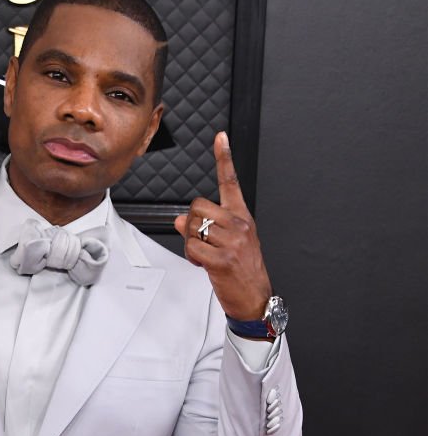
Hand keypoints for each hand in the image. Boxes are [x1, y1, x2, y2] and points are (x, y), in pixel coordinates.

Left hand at [174, 132, 271, 320]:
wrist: (255, 297)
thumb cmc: (244, 270)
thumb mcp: (229, 243)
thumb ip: (207, 227)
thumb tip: (180, 220)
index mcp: (242, 217)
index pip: (231, 182)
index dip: (224, 158)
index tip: (220, 138)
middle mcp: (239, 225)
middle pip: (198, 206)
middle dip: (192, 224)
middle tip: (202, 241)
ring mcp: (232, 241)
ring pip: (192, 227)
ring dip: (191, 243)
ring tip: (205, 255)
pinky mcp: (222, 259)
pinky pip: (192, 247)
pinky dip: (192, 257)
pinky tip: (204, 263)